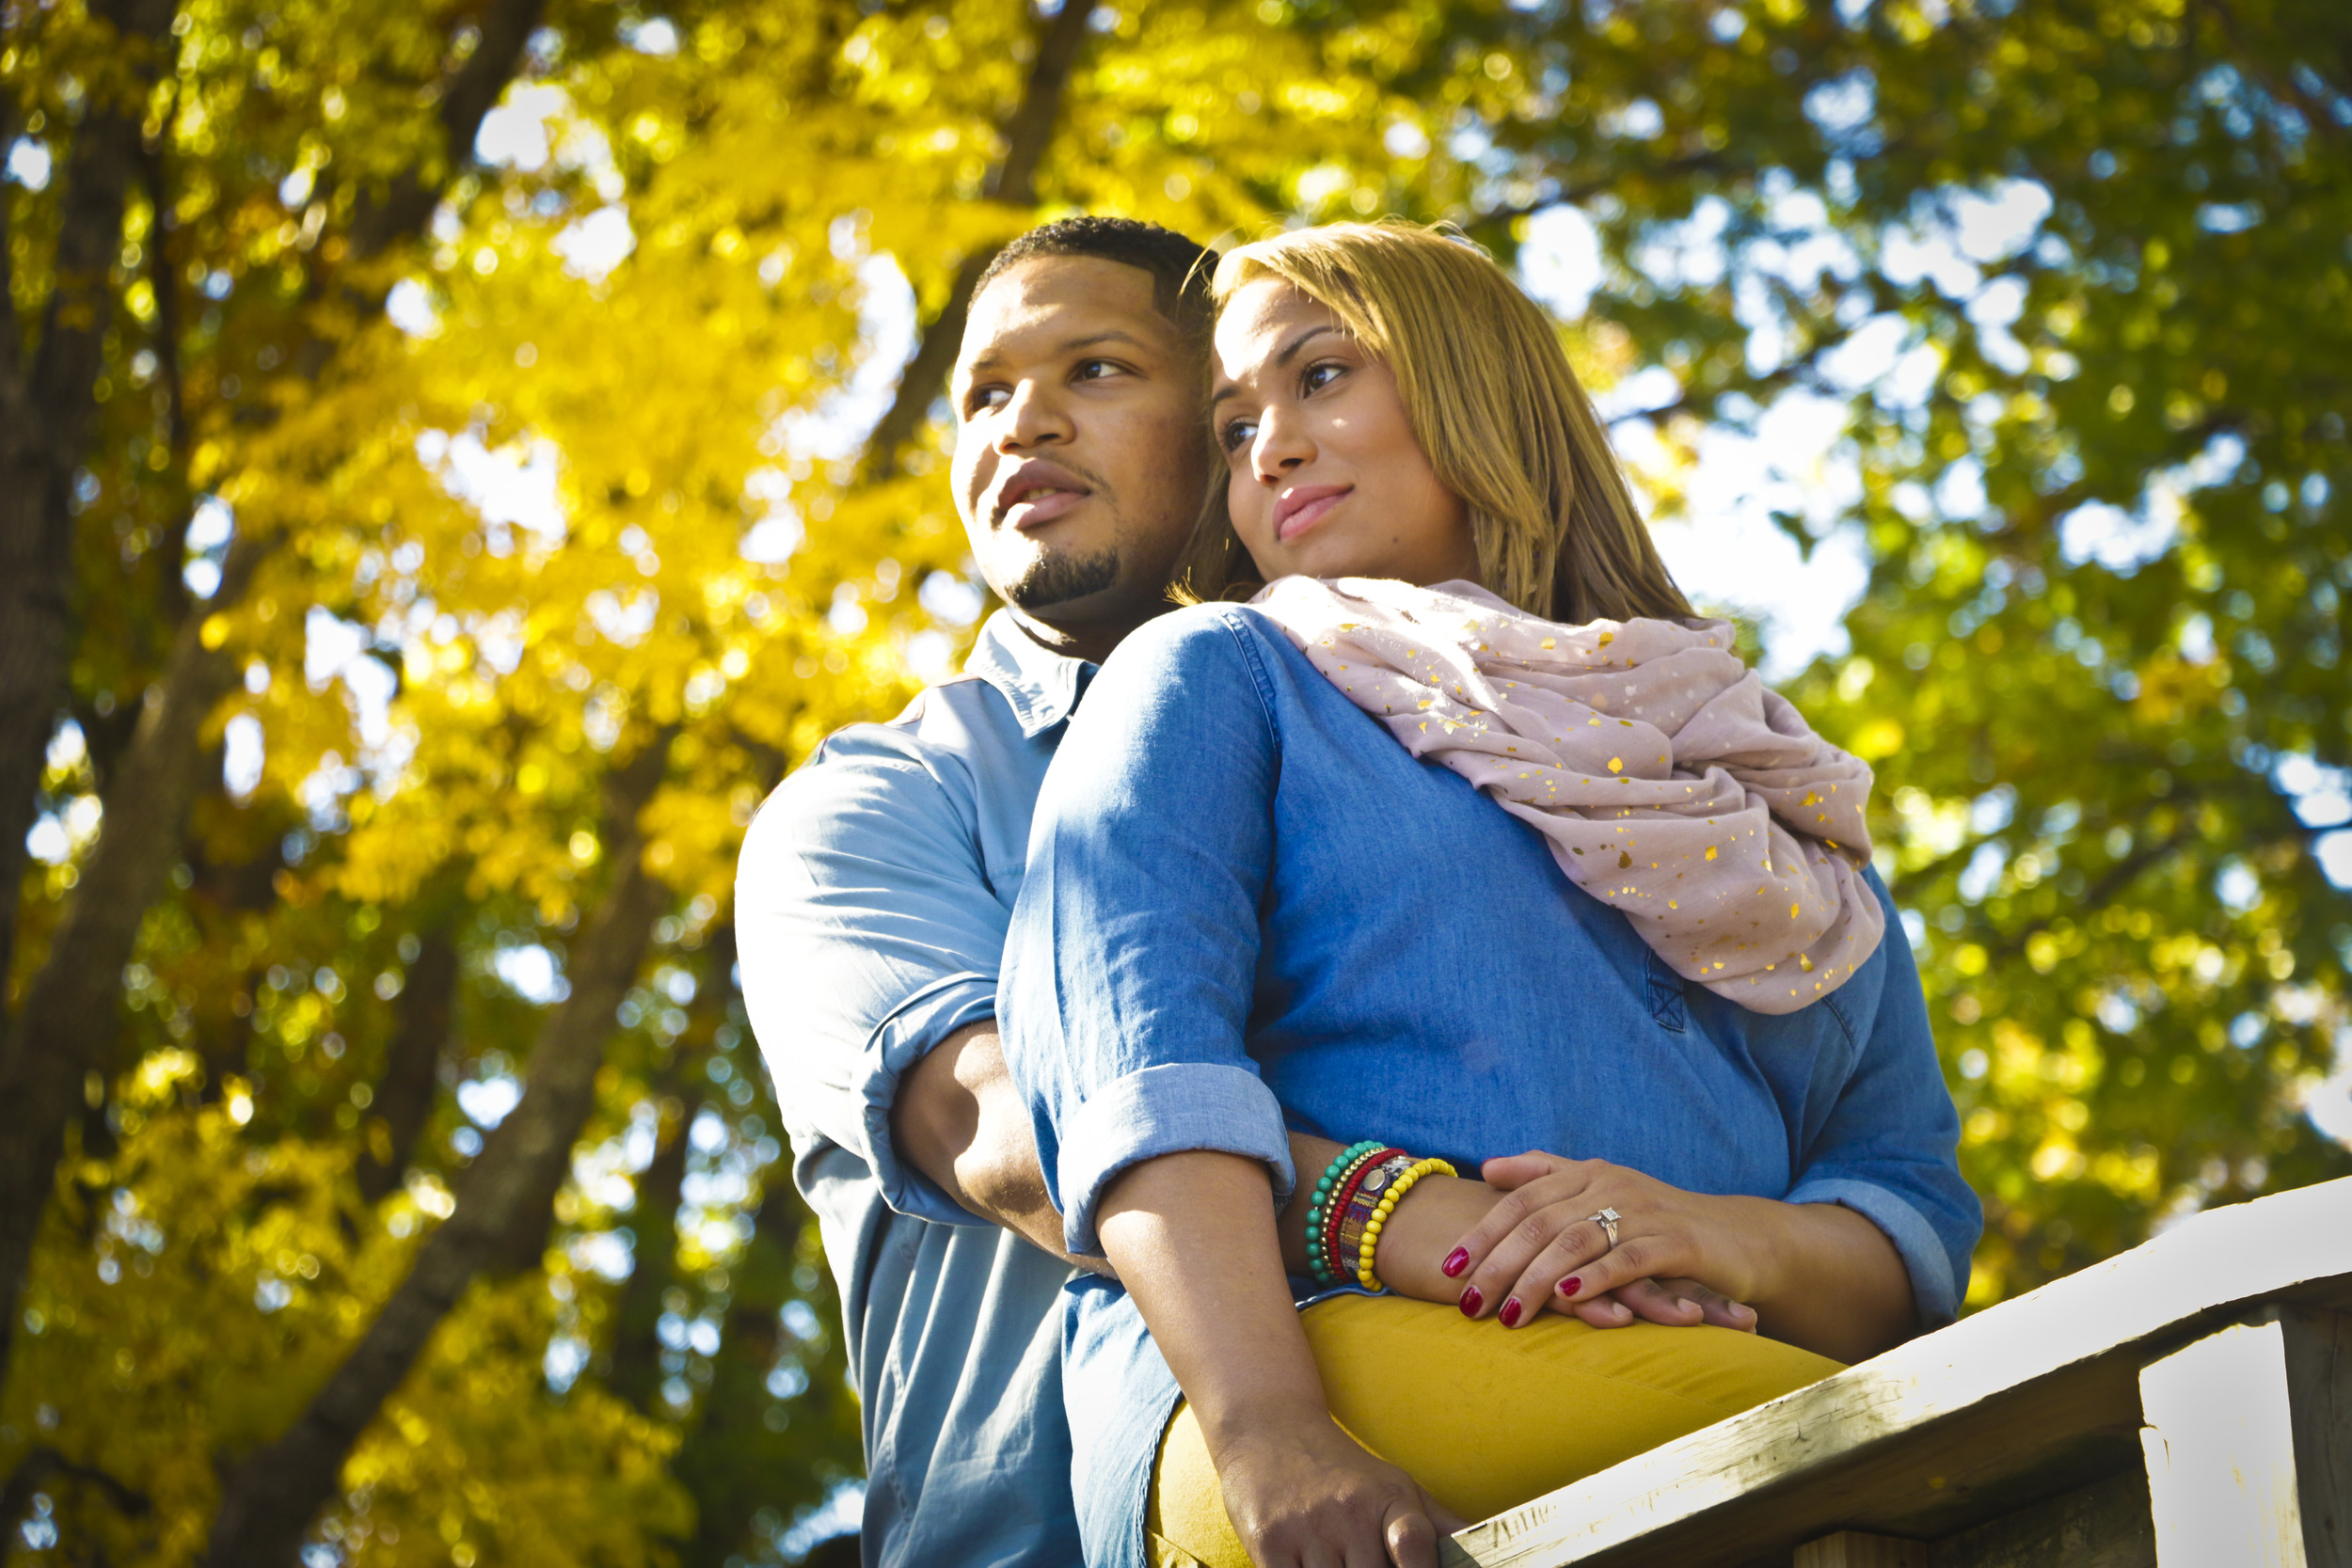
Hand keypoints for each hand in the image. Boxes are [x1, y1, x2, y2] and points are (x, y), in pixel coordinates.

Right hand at [1209, 1410, 1465, 1567]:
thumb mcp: (1395, 1487)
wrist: (1269, 1431)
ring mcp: (1307, 1529)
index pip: (1416, 1544)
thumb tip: (1496, 1551)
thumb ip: (1440, 1527)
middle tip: (1371, 1567)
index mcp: (1388, 1501)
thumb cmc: (1343, 1471)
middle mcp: (1349, 1512)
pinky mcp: (1269, 1543)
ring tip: (1347, 1566)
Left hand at [1445, 1152, 1762, 1331]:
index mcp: (1588, 1173)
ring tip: (1508, 1314)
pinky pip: (1629, 1259)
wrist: (1737, 1236)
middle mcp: (1611, 1185)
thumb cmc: (1658, 1220)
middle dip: (1499, 1266)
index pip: (1522, 1201)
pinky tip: (1570, 1297)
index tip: (1448, 1268)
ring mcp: (1644, 1211)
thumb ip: (1547, 1174)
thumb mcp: (1601, 1191)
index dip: (1482, 1233)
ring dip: (1537, 1281)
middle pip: (1540, 1224)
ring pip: (1576, 1242)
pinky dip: (1597, 1277)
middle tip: (1468, 1303)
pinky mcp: (1677, 1242)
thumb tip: (1490, 1167)